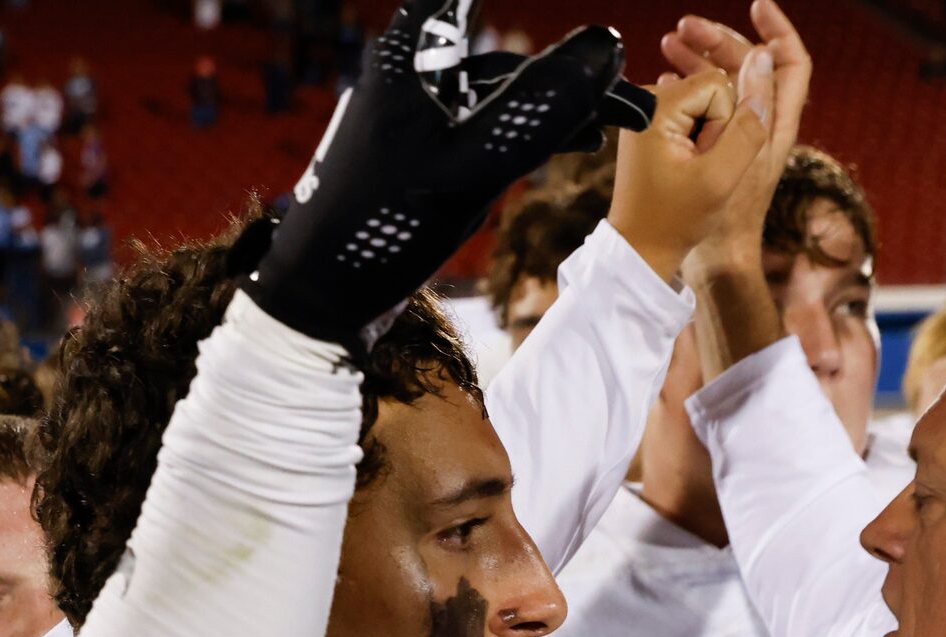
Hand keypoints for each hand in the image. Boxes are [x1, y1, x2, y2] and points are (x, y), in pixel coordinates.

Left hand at [247, 0, 631, 347]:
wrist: (316, 298)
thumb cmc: (379, 229)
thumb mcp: (469, 170)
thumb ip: (538, 110)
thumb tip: (603, 48)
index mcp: (409, 53)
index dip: (511, 3)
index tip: (589, 36)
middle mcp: (411, 69)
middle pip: (502, 48)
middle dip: (566, 66)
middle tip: (628, 90)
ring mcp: (418, 111)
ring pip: (503, 90)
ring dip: (558, 102)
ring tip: (620, 118)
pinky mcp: (424, 150)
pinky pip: (489, 124)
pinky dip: (532, 130)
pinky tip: (578, 140)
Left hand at [608, 65, 744, 280]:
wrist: (641, 248)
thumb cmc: (674, 221)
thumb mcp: (720, 179)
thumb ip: (747, 130)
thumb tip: (763, 65)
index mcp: (655, 107)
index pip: (719, 85)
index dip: (724, 125)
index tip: (702, 161)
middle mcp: (646, 100)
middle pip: (714, 91)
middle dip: (717, 131)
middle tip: (695, 170)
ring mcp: (648, 112)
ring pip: (709, 105)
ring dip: (710, 140)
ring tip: (688, 173)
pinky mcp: (653, 125)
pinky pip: (696, 118)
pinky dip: (699, 144)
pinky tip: (685, 170)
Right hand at [656, 1, 811, 266]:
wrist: (716, 259)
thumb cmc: (727, 216)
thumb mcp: (741, 154)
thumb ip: (753, 104)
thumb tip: (757, 57)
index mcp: (776, 124)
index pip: (791, 62)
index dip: (778, 29)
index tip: (756, 4)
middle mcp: (762, 126)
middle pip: (748, 66)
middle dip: (719, 39)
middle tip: (683, 28)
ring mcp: (737, 139)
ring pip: (724, 83)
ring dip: (699, 58)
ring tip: (668, 45)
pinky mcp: (715, 152)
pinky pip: (704, 108)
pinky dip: (688, 88)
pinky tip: (666, 81)